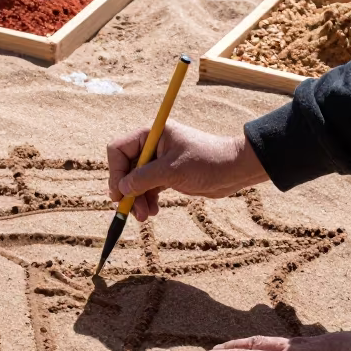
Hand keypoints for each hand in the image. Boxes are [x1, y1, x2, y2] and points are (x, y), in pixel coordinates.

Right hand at [106, 121, 268, 221]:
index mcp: (151, 135)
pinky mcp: (167, 175)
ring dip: (137, 199)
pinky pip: (148, 188)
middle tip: (130, 210)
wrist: (235, 170)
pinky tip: (153, 210)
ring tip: (145, 216)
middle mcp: (152, 146)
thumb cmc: (207, 162)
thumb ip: (143, 178)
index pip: (119, 149)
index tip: (119, 192)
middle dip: (127, 190)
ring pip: (136, 182)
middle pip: (126, 168)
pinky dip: (147, 200)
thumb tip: (121, 189)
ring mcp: (159, 161)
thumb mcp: (172, 171)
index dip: (116, 171)